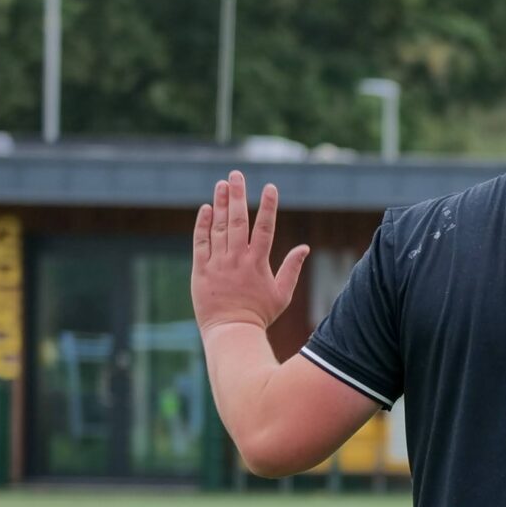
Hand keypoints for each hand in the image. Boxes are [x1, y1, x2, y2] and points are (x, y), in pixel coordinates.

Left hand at [191, 172, 308, 333]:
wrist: (232, 331)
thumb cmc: (260, 314)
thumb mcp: (282, 294)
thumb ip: (292, 268)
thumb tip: (304, 248)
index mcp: (258, 263)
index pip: (264, 228)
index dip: (268, 206)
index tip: (270, 187)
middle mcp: (237, 259)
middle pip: (238, 220)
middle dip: (238, 195)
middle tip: (237, 175)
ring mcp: (217, 262)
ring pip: (219, 227)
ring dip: (220, 204)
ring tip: (222, 184)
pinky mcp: (201, 269)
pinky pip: (201, 242)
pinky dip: (203, 225)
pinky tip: (206, 209)